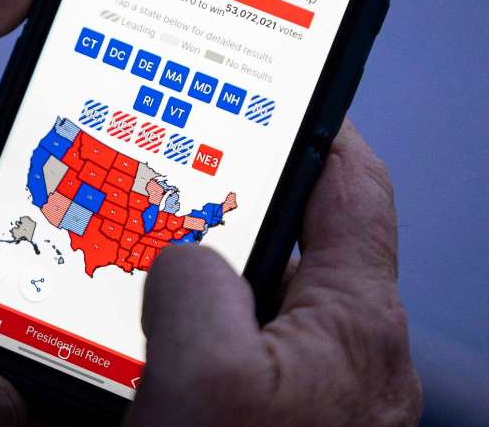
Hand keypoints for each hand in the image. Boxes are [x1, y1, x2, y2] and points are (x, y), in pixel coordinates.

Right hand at [126, 121, 421, 426]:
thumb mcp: (198, 376)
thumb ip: (190, 283)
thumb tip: (181, 260)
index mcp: (355, 325)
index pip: (352, 186)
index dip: (315, 129)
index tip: (272, 95)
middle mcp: (353, 362)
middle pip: (288, 253)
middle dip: (222, 229)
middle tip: (155, 216)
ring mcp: (325, 402)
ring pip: (258, 317)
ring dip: (199, 305)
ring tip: (132, 312)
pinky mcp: (293, 426)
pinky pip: (244, 370)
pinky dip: (198, 358)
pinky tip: (147, 374)